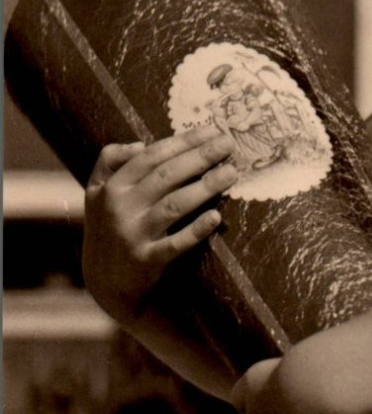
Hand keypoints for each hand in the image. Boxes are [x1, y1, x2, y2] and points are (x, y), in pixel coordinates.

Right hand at [83, 125, 236, 327]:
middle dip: (200, 157)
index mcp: (111, 187)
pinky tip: (216, 217)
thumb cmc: (108, 230)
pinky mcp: (146, 261)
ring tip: (232, 173)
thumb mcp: (97, 194)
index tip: (211, 130)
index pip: (151, 156)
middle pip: (166, 175)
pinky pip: (175, 244)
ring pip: (174, 205)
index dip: (183, 142)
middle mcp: (120, 208)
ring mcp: (133, 235)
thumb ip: (110, 162)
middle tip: (229, 144)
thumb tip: (139, 144)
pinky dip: (196, 230)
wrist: (103, 284)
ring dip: (205, 187)